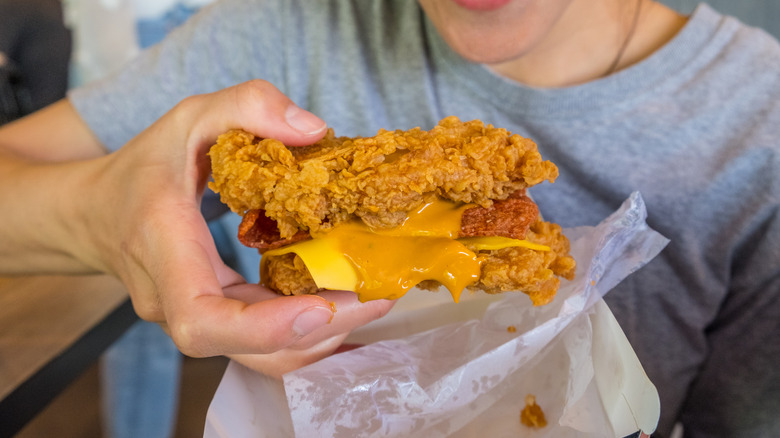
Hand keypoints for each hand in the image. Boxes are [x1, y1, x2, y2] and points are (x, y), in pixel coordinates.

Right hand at [66, 80, 392, 362]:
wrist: (95, 214)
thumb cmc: (143, 166)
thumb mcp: (190, 117)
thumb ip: (247, 106)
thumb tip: (315, 130)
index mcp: (162, 249)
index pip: (201, 319)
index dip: (260, 328)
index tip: (318, 309)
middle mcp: (173, 299)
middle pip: (244, 347)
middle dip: (316, 334)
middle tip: (375, 301)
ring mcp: (192, 317)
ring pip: (257, 354)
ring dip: (318, 339)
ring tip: (370, 303)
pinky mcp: (214, 318)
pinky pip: (259, 340)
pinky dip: (305, 330)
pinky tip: (344, 306)